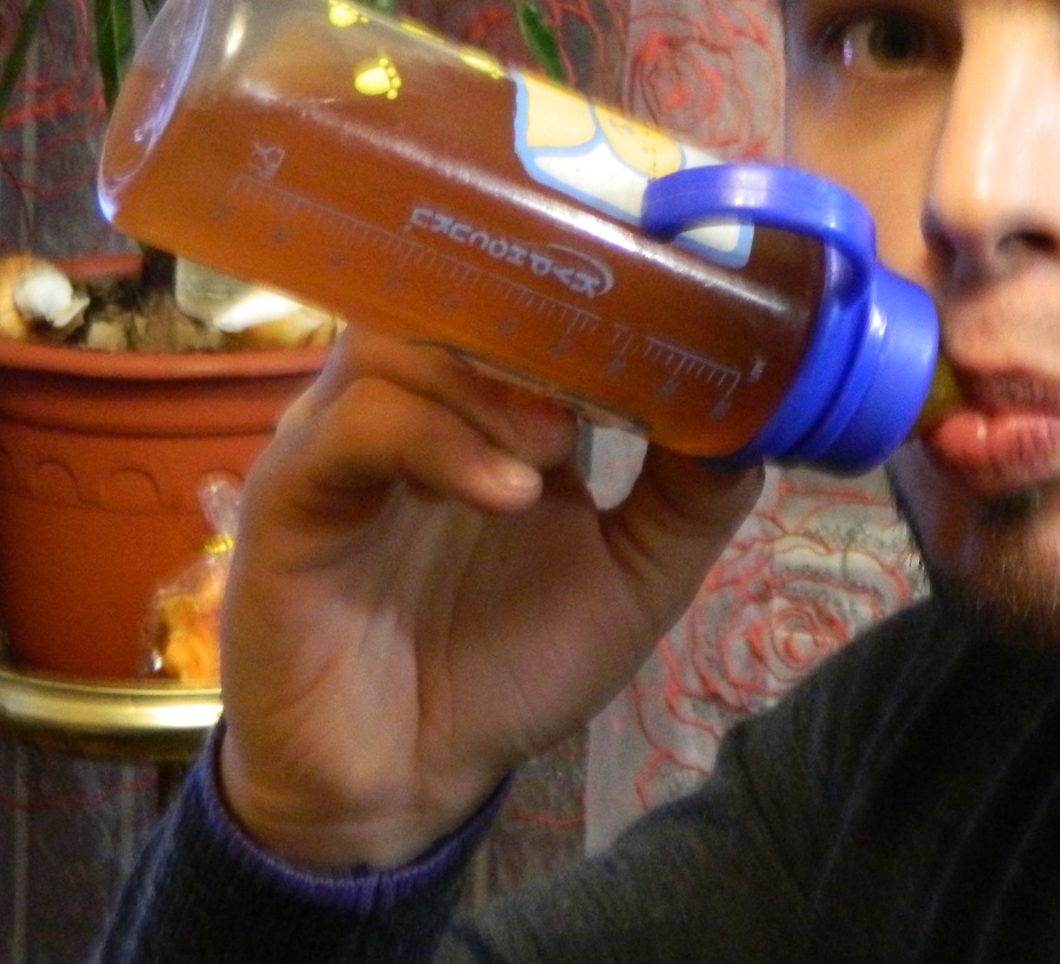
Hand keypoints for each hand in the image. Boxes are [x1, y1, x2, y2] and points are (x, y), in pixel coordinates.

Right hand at [214, 325, 762, 869]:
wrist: (406, 778)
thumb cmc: (508, 664)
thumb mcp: (634, 577)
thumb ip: (693, 494)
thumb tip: (765, 409)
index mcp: (486, 400)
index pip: (521, 292)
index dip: (591, 281)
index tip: (668, 296)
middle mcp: (410, 399)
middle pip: (454, 294)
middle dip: (541, 326)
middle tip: (606, 383)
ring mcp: (344, 436)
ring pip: (402, 342)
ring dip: (493, 385)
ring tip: (554, 459)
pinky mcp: (293, 492)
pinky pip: (356, 425)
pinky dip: (441, 442)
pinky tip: (505, 495)